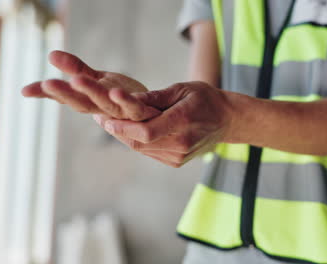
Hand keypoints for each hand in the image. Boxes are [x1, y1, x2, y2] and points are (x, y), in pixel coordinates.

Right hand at [22, 50, 160, 120]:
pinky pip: (134, 107)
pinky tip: (115, 90)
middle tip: (48, 83)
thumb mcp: (98, 79)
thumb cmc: (123, 97)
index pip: (68, 97)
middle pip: (83, 103)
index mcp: (92, 102)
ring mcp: (124, 112)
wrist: (157, 113)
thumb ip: (76, 68)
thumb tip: (50, 54)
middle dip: (66, 93)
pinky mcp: (144, 110)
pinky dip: (125, 100)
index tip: (27, 90)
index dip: (50, 93)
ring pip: (106, 105)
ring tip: (77, 80)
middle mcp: (105, 110)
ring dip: (92, 93)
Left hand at [94, 82, 233, 167]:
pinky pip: (150, 152)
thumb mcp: (183, 89)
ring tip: (109, 121)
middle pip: (139, 142)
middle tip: (99, 117)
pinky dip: (137, 142)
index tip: (104, 117)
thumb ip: (156, 97)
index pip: (146, 131)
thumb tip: (128, 98)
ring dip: (124, 136)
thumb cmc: (206, 99)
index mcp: (183, 122)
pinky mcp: (176, 161)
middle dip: (117, 131)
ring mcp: (179, 156)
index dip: (122, 127)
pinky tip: (130, 130)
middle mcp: (181, 144)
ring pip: (142, 149)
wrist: (227, 121)